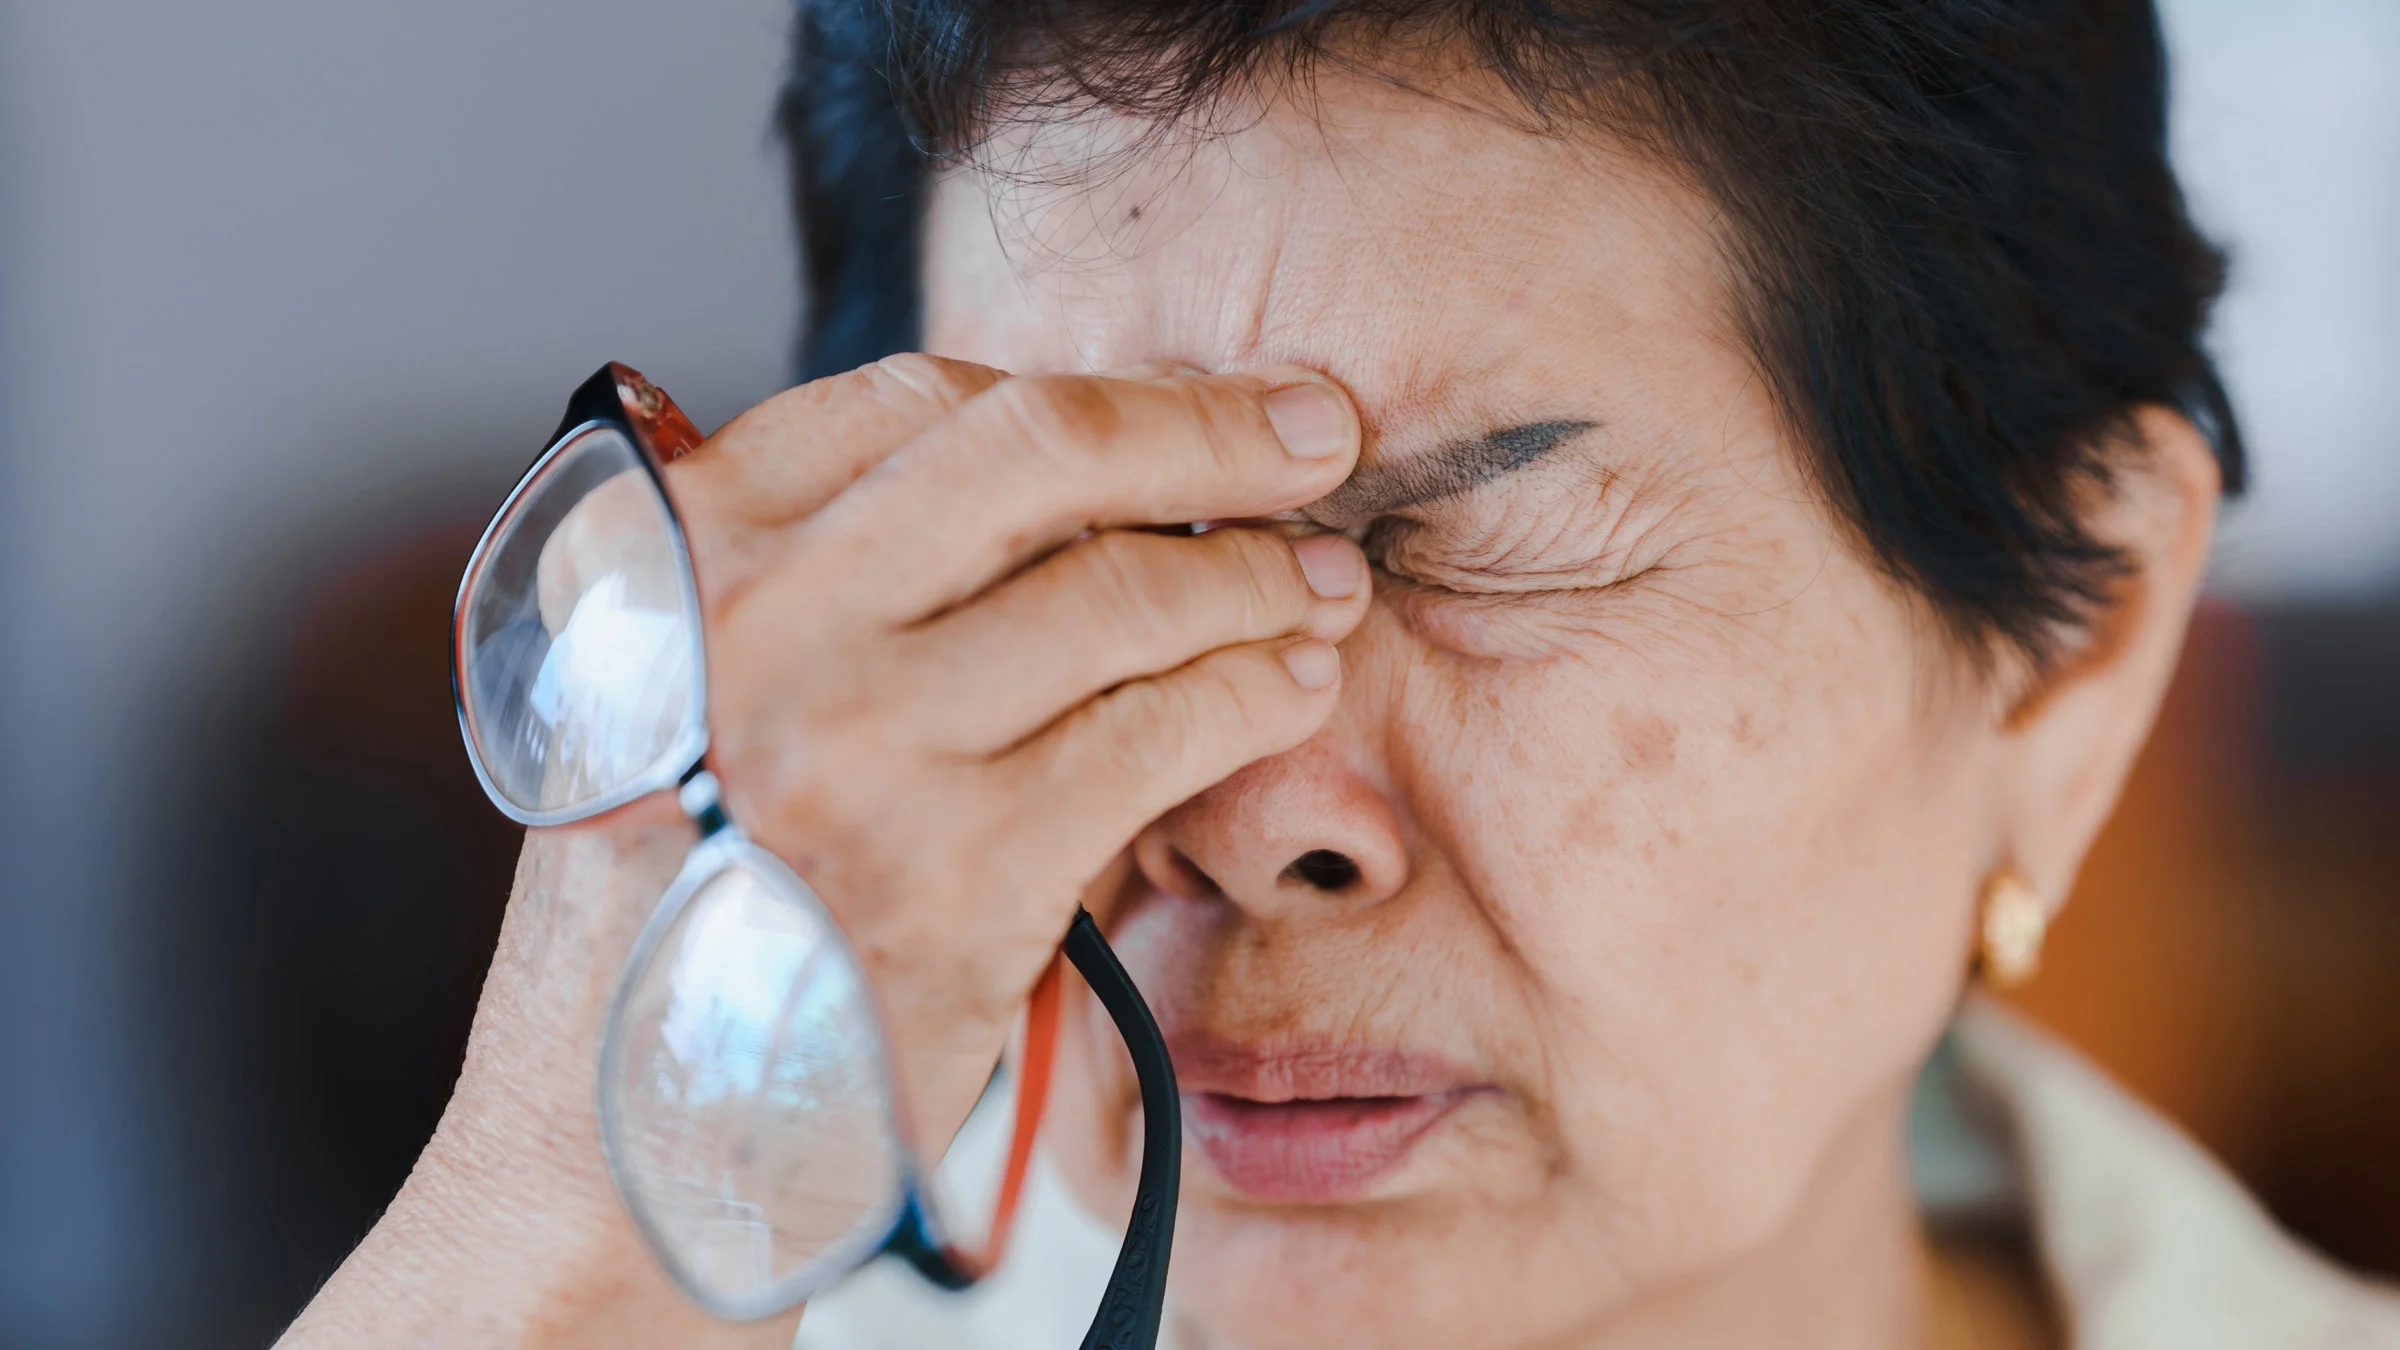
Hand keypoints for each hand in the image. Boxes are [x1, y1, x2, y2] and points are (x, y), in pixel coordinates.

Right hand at [676, 356, 1367, 1143]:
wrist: (622, 1142)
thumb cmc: (683, 906)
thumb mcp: (682, 690)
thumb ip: (817, 572)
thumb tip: (1055, 464)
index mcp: (676, 552)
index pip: (922, 402)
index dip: (1094, 392)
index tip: (1199, 402)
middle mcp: (758, 625)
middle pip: (1038, 453)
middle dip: (1210, 426)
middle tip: (1317, 430)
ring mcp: (859, 747)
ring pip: (1122, 592)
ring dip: (1259, 574)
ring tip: (1321, 582)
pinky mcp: (961, 875)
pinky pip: (1158, 736)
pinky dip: (1251, 692)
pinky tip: (1291, 684)